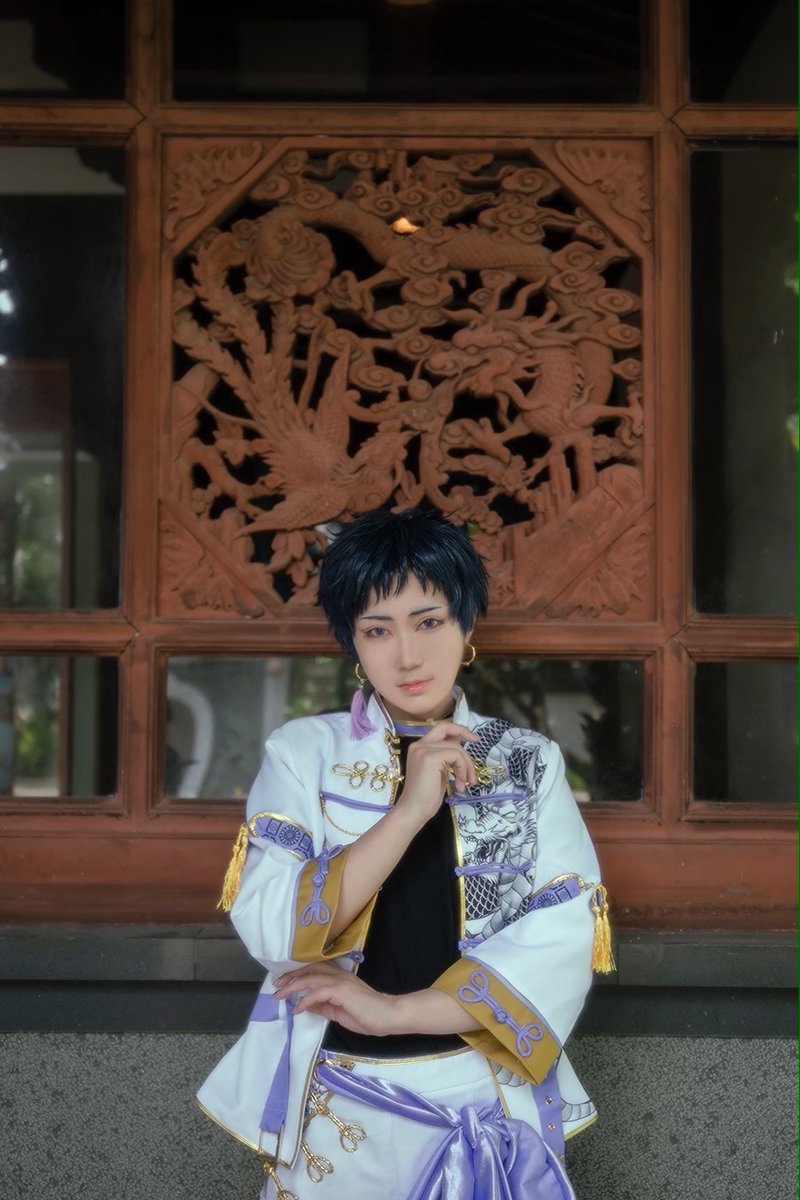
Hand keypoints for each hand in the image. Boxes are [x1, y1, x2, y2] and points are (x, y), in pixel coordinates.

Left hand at [272, 962, 398, 1035]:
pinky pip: (319, 992)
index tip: (283, 983)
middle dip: (291, 976)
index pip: (315, 970)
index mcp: (339, 979)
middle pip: (310, 969)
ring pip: (312, 977)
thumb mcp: (339, 1013)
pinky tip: (297, 1008)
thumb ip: (324, 1007)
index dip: (297, 974)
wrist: (388, 1016)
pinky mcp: (342, 991)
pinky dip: (306, 1000)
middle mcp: (339, 975)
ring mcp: (341, 982)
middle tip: (276, 985)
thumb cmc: (368, 1016)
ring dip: (294, 986)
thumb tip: (306, 1005)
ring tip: (280, 995)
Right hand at [397, 721, 478, 822]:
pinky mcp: (430, 757)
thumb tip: (461, 746)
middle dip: (465, 736)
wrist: (415, 810)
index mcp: (420, 747)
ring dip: (466, 765)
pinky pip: (456, 756)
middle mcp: (419, 745)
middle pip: (448, 729)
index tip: (473, 738)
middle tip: (476, 744)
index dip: (458, 729)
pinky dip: (463, 769)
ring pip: (456, 747)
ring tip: (466, 783)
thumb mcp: (440, 771)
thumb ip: (447, 757)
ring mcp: (423, 750)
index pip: (441, 728)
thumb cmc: (426, 796)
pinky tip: (460, 785)